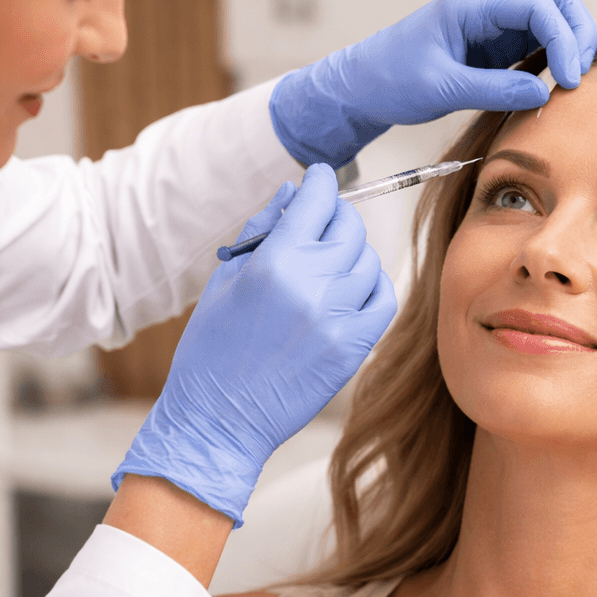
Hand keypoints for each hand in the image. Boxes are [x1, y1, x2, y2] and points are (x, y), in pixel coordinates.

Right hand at [112, 165, 396, 525]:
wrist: (219, 418)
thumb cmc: (211, 348)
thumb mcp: (226, 280)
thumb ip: (264, 231)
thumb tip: (294, 195)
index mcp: (275, 262)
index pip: (317, 200)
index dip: (321, 182)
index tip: (320, 179)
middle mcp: (313, 285)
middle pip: (348, 226)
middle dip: (335, 216)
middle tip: (319, 224)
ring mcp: (338, 318)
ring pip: (368, 260)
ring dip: (351, 253)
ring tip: (327, 264)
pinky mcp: (352, 348)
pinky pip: (384, 300)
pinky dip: (372, 286)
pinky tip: (351, 290)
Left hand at [269, 0, 596, 167]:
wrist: (363, 86)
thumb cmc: (391, 82)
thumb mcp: (442, 89)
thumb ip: (494, 90)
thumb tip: (546, 93)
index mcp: (473, 4)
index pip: (539, 6)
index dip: (565, 40)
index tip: (570, 81)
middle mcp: (488, 4)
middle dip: (578, 34)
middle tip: (581, 79)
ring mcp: (494, 21)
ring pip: (552, 18)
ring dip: (570, 44)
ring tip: (572, 84)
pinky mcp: (495, 43)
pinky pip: (538, 40)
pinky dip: (555, 57)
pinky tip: (556, 85)